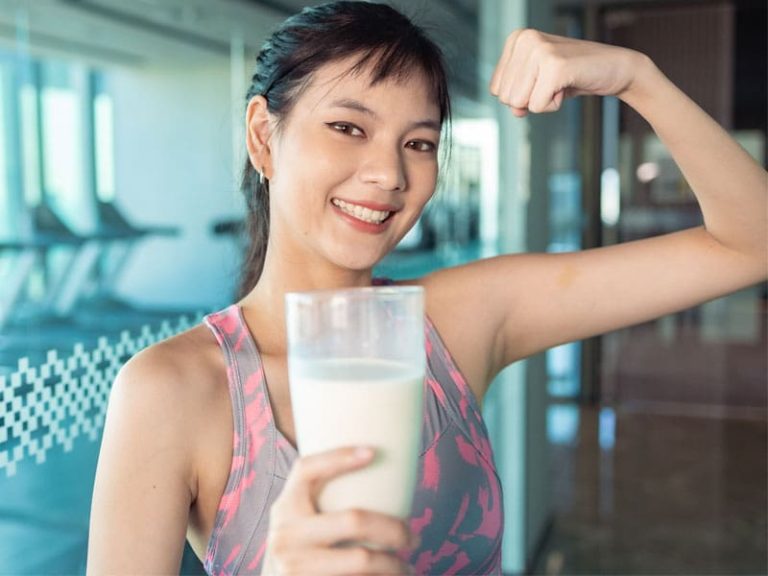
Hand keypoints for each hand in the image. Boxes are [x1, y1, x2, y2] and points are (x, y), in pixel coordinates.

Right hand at [262, 446, 417, 574]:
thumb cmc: (301, 551)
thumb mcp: (299, 523)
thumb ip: (322, 504)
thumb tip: (378, 472)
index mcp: (285, 507)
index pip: (306, 469)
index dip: (337, 457)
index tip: (373, 452)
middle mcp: (286, 535)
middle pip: (353, 519)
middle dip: (394, 529)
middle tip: (414, 537)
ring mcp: (293, 566)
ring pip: (362, 559)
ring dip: (393, 564)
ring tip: (406, 566)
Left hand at [490, 28, 646, 116]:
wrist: (614, 69)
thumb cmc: (572, 76)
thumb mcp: (536, 85)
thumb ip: (516, 98)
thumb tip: (515, 110)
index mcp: (516, 39)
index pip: (496, 89)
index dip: (521, 94)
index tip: (543, 80)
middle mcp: (525, 39)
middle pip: (505, 97)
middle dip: (530, 99)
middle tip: (553, 83)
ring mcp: (539, 51)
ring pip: (519, 102)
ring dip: (541, 102)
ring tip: (559, 83)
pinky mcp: (554, 66)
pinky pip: (537, 106)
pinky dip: (553, 105)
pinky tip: (567, 87)